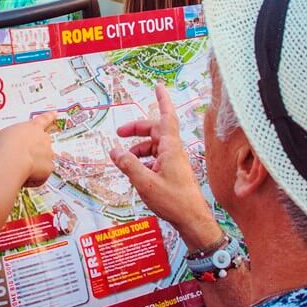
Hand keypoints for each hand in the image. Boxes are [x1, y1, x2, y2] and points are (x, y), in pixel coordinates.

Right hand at [0, 112, 56, 187]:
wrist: (12, 160)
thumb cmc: (5, 144)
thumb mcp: (4, 134)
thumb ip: (12, 137)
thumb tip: (12, 143)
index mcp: (33, 127)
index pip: (43, 120)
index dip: (49, 117)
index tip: (55, 113)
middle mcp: (44, 139)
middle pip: (43, 143)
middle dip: (36, 149)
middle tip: (22, 156)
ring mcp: (48, 154)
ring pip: (42, 160)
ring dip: (34, 165)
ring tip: (19, 169)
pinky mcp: (48, 169)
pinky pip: (40, 175)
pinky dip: (33, 178)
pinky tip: (22, 178)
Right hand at [110, 85, 221, 249]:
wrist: (192, 219)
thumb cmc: (173, 201)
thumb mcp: (145, 182)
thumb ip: (128, 165)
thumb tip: (115, 151)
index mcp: (170, 147)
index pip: (166, 117)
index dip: (162, 101)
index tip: (158, 87)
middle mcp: (174, 150)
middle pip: (154, 131)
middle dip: (137, 130)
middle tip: (119, 133)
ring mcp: (174, 161)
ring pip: (154, 146)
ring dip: (138, 149)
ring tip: (124, 160)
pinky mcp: (173, 172)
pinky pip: (156, 159)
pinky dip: (144, 162)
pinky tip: (136, 173)